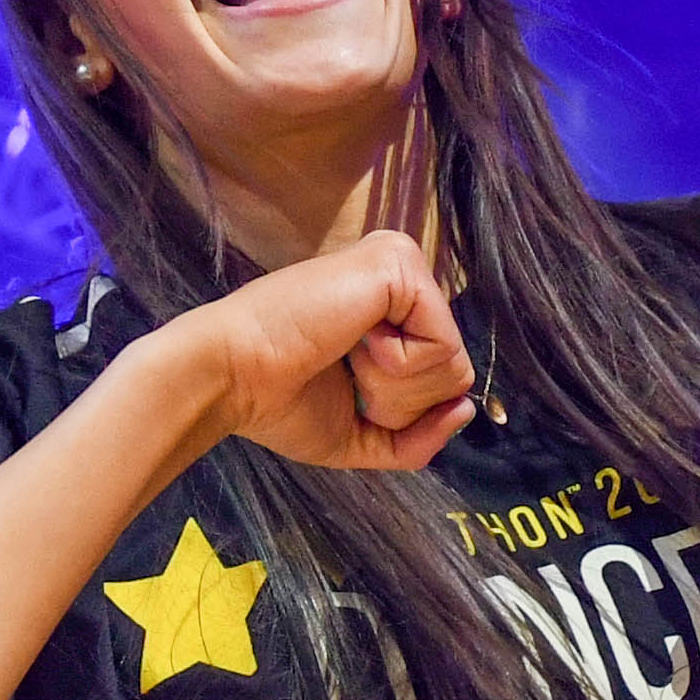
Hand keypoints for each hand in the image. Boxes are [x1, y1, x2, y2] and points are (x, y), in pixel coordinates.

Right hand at [191, 231, 477, 470]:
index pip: (443, 377)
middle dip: (399, 403)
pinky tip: (351, 340)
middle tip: (343, 373)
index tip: (343, 390)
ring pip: (453, 365)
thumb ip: (418, 435)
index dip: (399, 410)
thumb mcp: (363, 434)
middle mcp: (402, 278)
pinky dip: (395, 367)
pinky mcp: (399, 264)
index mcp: (393, 310)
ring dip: (394, 388)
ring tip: (343, 356)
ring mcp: (402, 265)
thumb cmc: (282, 401)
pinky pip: (441, 346)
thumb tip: (466, 409)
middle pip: (455, 374)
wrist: (234, 378)